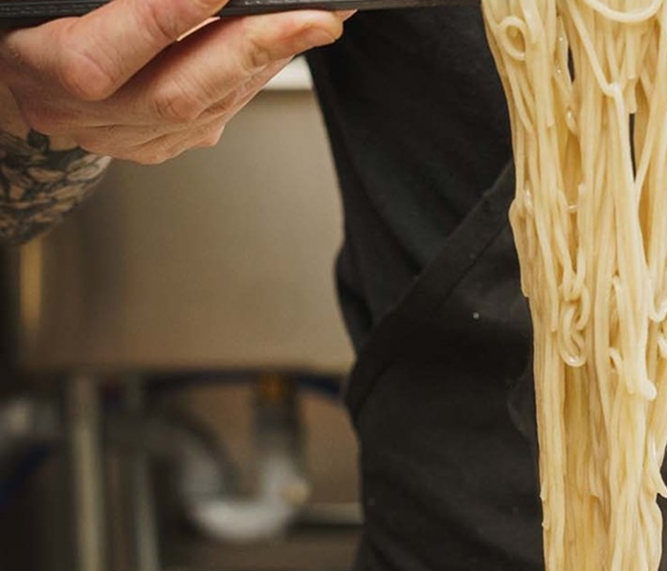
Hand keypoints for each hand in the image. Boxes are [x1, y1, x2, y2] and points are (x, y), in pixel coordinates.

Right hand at [0, 0, 350, 163]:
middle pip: (180, 95)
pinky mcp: (164, 144)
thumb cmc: (35, 20)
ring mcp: (130, 138)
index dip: (163, 21)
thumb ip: (116, 1)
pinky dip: (258, 72)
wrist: (23, 69)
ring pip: (213, 106)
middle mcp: (88, 117)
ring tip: (320, 19)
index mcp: (43, 70)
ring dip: (274, 60)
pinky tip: (290, 42)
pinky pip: (222, 111)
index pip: (101, 59)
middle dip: (254, 50)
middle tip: (316, 18)